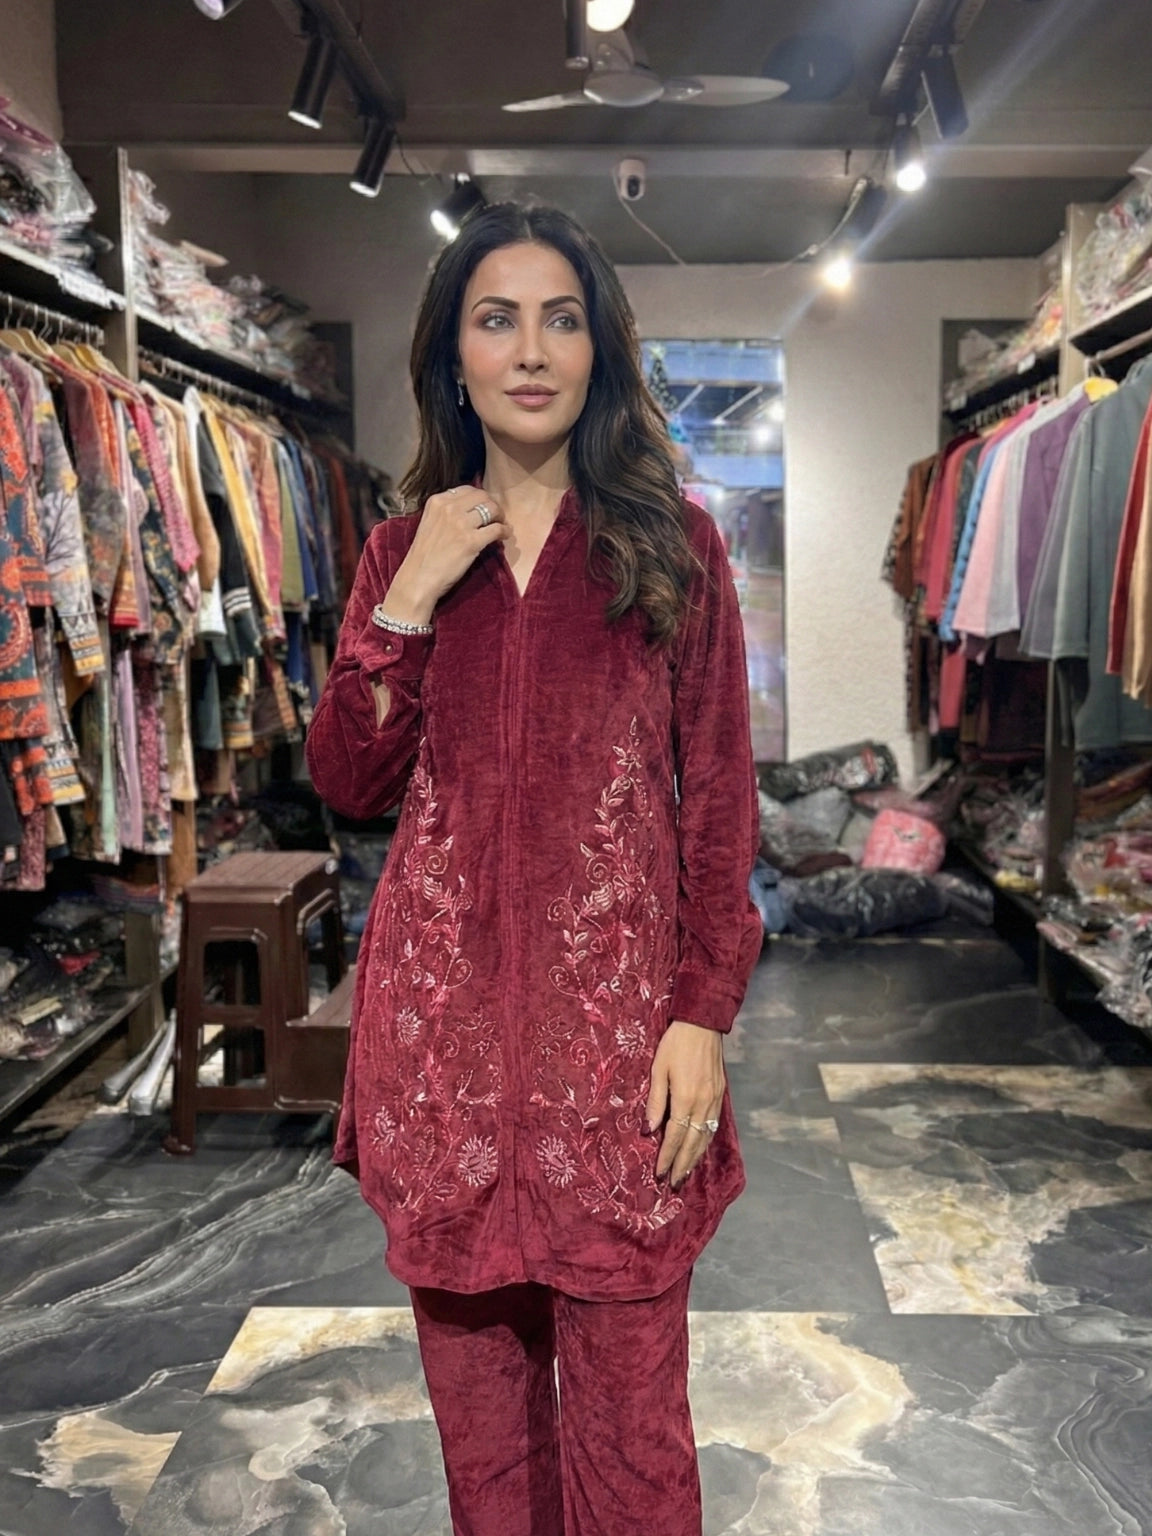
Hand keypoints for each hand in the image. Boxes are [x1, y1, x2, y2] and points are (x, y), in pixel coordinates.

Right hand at [386, 487, 509, 621]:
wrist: (418, 578)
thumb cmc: (424, 555)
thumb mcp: (430, 522)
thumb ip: (446, 512)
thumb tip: (470, 509)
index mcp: (437, 501)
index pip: (467, 489)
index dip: (480, 497)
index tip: (485, 506)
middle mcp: (449, 508)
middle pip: (482, 496)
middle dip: (493, 505)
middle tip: (497, 516)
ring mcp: (461, 524)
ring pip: (492, 509)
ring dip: (501, 517)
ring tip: (502, 525)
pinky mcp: (471, 541)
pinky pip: (497, 529)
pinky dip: (504, 531)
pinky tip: (504, 536)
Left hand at [645, 1020, 725, 1188]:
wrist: (702, 1024)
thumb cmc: (675, 1044)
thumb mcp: (658, 1069)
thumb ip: (655, 1101)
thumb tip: (649, 1130)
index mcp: (686, 1098)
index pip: (675, 1136)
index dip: (667, 1157)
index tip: (659, 1173)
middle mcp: (704, 1103)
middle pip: (693, 1142)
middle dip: (682, 1165)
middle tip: (673, 1184)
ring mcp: (715, 1100)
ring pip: (706, 1136)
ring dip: (696, 1157)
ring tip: (686, 1173)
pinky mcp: (721, 1094)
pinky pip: (714, 1125)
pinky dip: (706, 1141)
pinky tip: (700, 1148)